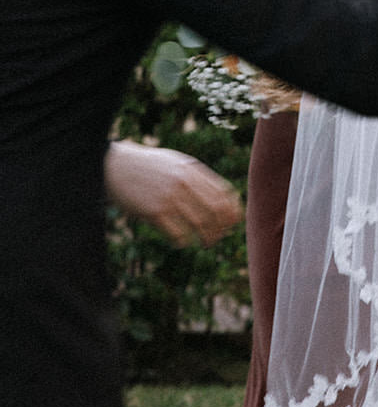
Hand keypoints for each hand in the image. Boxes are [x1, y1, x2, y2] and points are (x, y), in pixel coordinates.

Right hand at [105, 140, 243, 246]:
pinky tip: (180, 241)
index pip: (224, 192)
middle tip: (219, 237)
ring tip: (206, 243)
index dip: (233, 210)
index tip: (233, 222)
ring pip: (200, 224)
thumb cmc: (147, 166)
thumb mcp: (175, 162)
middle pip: (216, 210)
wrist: (114, 166)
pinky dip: (183, 241)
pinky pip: (178, 233)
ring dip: (207, 238)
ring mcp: (170, 197)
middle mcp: (184, 182)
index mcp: (192, 170)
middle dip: (222, 227)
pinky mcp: (154, 212)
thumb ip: (196, 175)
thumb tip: (220, 195)